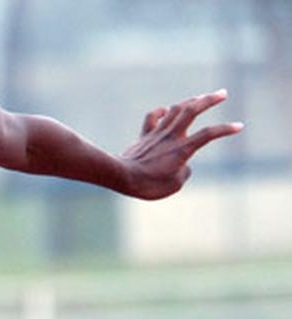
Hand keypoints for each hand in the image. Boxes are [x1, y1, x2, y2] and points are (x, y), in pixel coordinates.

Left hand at [119, 89, 243, 199]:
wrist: (121, 177)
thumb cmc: (148, 184)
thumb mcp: (174, 185)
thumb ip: (184, 173)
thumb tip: (182, 165)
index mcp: (182, 149)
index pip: (209, 134)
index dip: (225, 129)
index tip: (239, 126)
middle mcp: (171, 136)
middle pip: (192, 111)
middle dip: (209, 99)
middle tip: (222, 92)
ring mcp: (156, 134)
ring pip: (175, 110)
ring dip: (189, 101)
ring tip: (200, 97)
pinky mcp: (144, 136)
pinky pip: (153, 118)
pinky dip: (161, 111)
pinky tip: (166, 110)